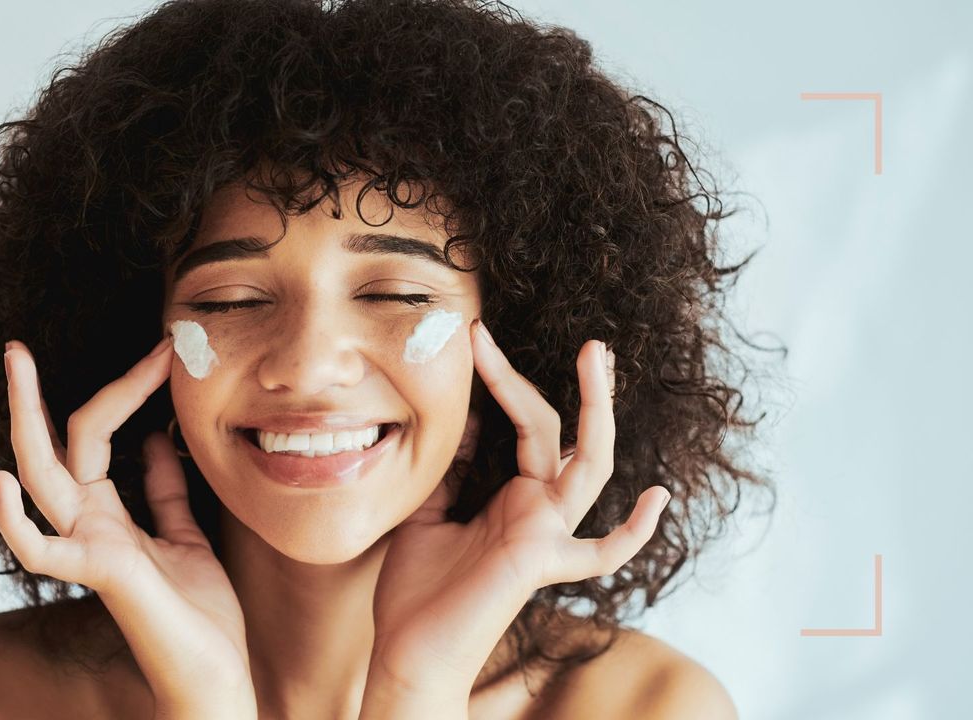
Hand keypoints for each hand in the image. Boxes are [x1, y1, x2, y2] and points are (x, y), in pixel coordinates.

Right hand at [0, 338, 255, 718]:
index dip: (122, 390)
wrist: (215, 673)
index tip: (160, 350)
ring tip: (17, 369)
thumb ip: (163, 492)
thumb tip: (155, 440)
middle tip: (17, 347)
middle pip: (52, 448)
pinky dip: (16, 521)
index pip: (95, 436)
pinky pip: (42, 552)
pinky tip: (2, 484)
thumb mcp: (185, 534)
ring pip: (43, 478)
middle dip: (35, 396)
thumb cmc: (199, 612)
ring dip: (28, 423)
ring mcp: (88, 547)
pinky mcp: (100, 574)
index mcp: (107, 514)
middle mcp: (88, 526)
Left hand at [363, 321, 668, 710]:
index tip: (475, 337)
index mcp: (512, 495)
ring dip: (595, 411)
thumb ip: (452, 467)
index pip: (525, 424)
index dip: (504, 380)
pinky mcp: (541, 561)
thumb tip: (466, 418)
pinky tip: (657, 498)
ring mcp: (546, 534)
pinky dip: (634, 531)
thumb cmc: (417, 587)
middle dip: (570, 384)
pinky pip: (601, 552)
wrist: (407, 649)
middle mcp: (538, 510)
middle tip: (585, 339)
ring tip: (595, 357)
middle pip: (559, 431)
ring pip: (588, 465)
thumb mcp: (427, 509)